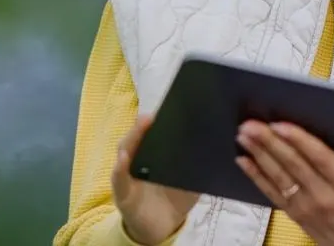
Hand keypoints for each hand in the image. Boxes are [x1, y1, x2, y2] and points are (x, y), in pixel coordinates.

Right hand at [113, 114, 199, 244]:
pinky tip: (124, 159)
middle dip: (144, 123)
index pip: (153, 131)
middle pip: (137, 135)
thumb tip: (215, 147)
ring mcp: (126, 173)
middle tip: (155, 114)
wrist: (161, 227)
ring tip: (142, 124)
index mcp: (153, 152)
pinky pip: (118, 178)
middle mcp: (137, 158)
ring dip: (133, 137)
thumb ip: (198, 165)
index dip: (159, 118)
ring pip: (125, 150)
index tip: (169, 107)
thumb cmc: (175, 198)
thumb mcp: (190, 180)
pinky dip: (119, 168)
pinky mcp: (121, 192)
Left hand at [235, 120, 333, 245]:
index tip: (280, 124)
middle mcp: (326, 197)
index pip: (321, 160)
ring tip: (242, 135)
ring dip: (259, 154)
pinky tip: (243, 160)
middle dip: (270, 142)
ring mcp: (308, 207)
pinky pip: (273, 194)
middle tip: (250, 123)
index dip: (300, 141)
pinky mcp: (297, 215)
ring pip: (280, 177)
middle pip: (294, 165)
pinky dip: (256, 176)